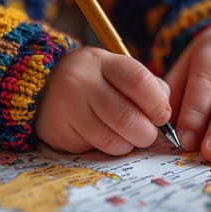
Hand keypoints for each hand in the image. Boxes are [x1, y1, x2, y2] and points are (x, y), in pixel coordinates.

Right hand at [35, 47, 171, 154]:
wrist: (45, 87)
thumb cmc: (94, 80)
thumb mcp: (116, 70)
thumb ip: (146, 86)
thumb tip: (164, 113)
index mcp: (103, 62)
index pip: (138, 80)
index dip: (157, 103)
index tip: (162, 115)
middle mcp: (82, 83)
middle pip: (127, 117)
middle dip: (147, 133)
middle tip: (147, 133)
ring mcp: (68, 109)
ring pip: (113, 139)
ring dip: (129, 143)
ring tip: (126, 135)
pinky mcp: (60, 133)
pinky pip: (97, 149)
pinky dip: (111, 148)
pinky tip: (106, 136)